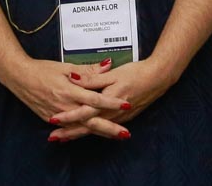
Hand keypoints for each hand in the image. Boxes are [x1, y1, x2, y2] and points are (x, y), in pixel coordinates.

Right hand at [0, 57, 124, 141]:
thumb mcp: (65, 66)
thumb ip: (87, 70)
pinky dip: (83, 133)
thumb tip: (107, 65)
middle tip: (126, 133)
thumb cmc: (41, 69)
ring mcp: (58, 116)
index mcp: (69, 91)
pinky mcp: (52, 120)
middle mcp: (65, 106)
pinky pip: (71, 128)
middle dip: (110, 128)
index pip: (95, 99)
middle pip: (92, 120)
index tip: (126, 103)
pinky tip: (94, 136)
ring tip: (116, 136)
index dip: (112, 102)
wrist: (19, 77)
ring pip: (83, 127)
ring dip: (101, 132)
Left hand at [51, 56, 178, 141]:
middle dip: (70, 132)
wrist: (158, 79)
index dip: (68, 116)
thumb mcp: (114, 74)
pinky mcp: (123, 117)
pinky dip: (92, 131)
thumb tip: (75, 78)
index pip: (84, 112)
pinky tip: (85, 132)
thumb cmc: (136, 73)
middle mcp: (112, 113)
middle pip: (87, 126)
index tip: (53, 119)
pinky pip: (104, 127)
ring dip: (79, 133)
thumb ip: (93, 78)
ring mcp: (118, 117)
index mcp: (107, 101)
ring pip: (95, 129)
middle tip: (53, 137)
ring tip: (63, 138)